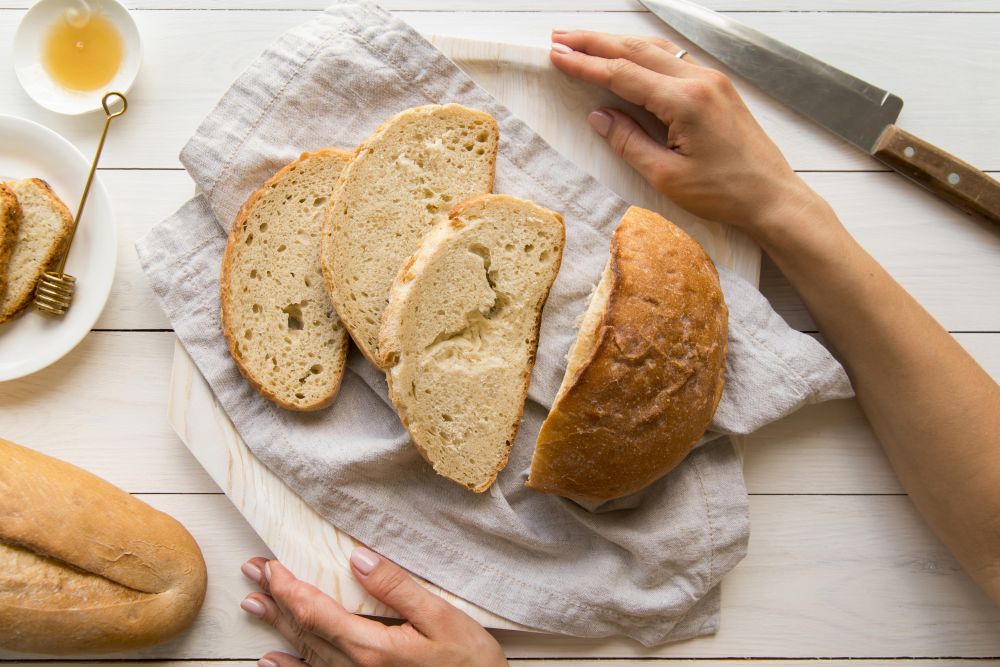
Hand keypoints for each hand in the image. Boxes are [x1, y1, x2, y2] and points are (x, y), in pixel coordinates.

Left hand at [239, 548, 508, 666]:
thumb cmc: (470, 664)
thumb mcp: (441, 617)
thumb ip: (396, 587)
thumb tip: (357, 557)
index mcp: (371, 648)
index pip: (316, 612)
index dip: (289, 588)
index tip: (270, 566)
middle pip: (304, 631)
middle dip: (276, 600)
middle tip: (252, 573)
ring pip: (305, 653)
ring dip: (278, 626)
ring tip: (253, 604)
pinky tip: (273, 661)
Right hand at [550, 30, 821, 234]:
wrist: (772, 197)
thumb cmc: (725, 193)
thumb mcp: (666, 176)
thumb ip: (628, 141)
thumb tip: (599, 117)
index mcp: (685, 101)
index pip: (622, 74)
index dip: (585, 65)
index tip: (557, 56)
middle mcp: (699, 80)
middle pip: (636, 51)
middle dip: (594, 42)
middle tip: (560, 37)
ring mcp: (711, 80)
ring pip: (655, 50)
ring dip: (617, 42)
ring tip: (584, 40)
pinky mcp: (718, 87)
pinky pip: (673, 59)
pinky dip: (643, 52)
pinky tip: (628, 53)